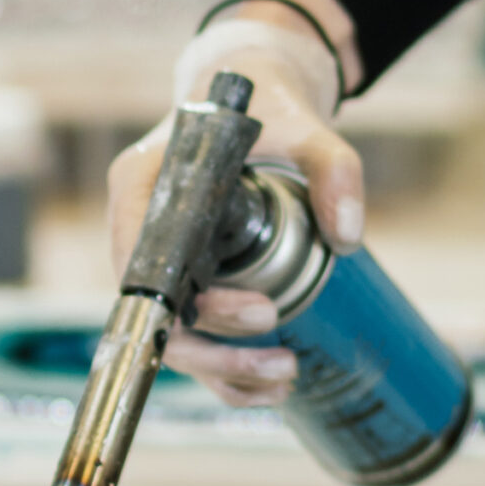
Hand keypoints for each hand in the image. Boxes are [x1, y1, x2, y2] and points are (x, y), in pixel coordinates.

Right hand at [106, 0, 364, 408]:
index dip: (183, 304)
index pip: (139, 261)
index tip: (257, 311)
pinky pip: (192, 339)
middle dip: (214, 350)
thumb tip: (346, 236)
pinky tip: (272, 387)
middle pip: (154, 313)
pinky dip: (226, 373)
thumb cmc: (270, 108)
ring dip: (222, 374)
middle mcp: (138, 226)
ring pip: (172, 337)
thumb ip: (334, 169)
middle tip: (280, 349)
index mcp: (142, 183)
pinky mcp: (185, 280)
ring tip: (286, 378)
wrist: (259, 97)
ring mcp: (159, 259)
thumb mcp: (308, 127)